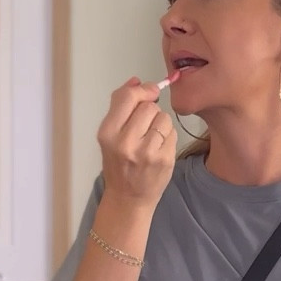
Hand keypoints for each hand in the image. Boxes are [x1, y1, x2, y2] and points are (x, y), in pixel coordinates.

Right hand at [97, 76, 178, 206]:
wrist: (129, 199)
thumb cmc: (119, 164)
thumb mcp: (110, 135)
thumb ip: (121, 105)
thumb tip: (136, 81)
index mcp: (108, 134)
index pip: (128, 97)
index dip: (142, 90)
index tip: (149, 91)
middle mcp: (126, 143)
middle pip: (149, 106)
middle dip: (150, 110)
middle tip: (145, 125)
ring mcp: (147, 153)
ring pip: (164, 118)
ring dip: (160, 123)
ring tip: (151, 138)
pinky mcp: (165, 160)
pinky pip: (172, 133)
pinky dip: (168, 136)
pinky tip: (158, 148)